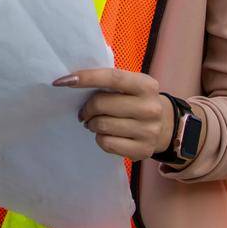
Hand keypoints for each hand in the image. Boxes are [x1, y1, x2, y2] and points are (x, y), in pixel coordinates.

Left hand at [55, 68, 174, 161]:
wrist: (164, 126)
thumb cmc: (136, 101)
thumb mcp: (131, 86)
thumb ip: (109, 82)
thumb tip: (72, 81)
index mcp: (146, 85)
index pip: (112, 77)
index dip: (86, 77)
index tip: (62, 82)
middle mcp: (150, 108)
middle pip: (102, 104)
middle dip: (86, 107)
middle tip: (85, 111)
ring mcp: (149, 131)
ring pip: (102, 125)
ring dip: (92, 123)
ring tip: (95, 122)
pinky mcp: (142, 150)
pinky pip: (106, 143)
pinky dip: (100, 138)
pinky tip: (106, 134)